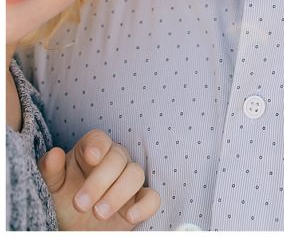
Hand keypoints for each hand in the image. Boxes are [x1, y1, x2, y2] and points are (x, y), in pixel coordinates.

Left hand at [38, 129, 159, 230]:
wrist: (76, 225)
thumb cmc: (65, 198)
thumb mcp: (53, 186)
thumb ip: (50, 170)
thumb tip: (53, 155)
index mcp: (92, 151)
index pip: (99, 139)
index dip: (97, 145)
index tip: (91, 157)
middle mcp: (115, 160)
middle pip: (117, 158)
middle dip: (99, 181)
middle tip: (79, 205)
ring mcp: (129, 180)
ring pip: (136, 174)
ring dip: (118, 193)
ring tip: (98, 213)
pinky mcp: (140, 201)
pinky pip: (152, 198)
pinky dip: (145, 205)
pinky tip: (130, 217)